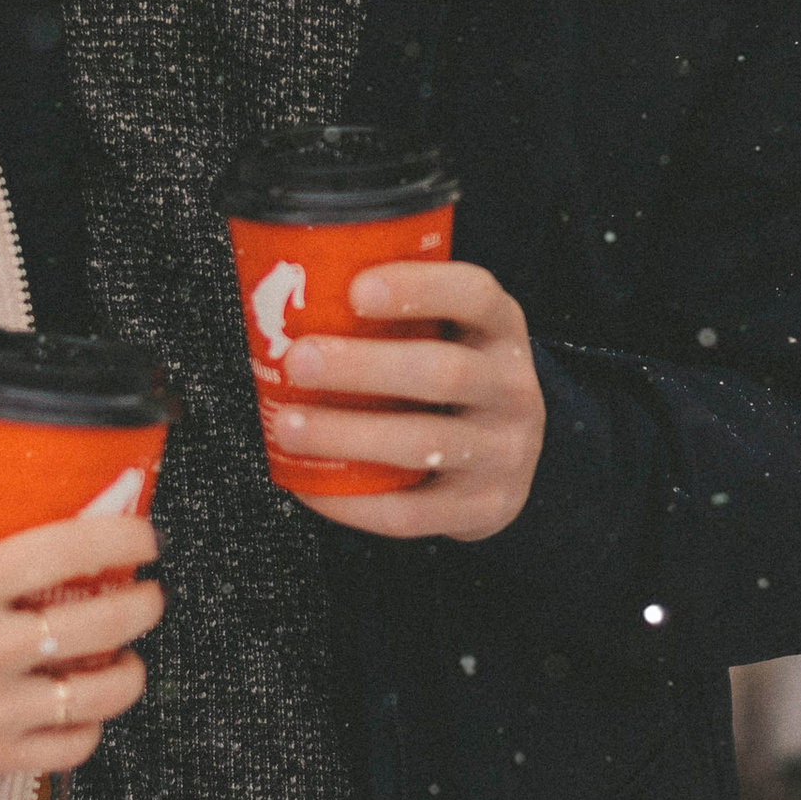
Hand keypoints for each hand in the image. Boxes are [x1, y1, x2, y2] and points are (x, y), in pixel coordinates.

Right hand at [0, 502, 161, 793]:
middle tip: (144, 593)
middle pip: (108, 619)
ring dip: (130, 669)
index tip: (143, 537)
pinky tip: (83, 708)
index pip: (68, 550)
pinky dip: (90, 726)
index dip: (125, 538)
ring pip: (104, 690)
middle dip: (145, 601)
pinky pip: (72, 746)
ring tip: (125, 656)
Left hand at [277, 259, 546, 540]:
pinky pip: (412, 511)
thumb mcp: (449, 333)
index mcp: (500, 328)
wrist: (509, 456)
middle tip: (298, 361)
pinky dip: (353, 501)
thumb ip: (397, 316)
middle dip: (364, 367)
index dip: (418, 288)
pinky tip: (308, 483)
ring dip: (348, 435)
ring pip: (425, 444)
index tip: (356, 290)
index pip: (473, 295)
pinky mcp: (484, 507)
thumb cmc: (452, 379)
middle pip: (445, 373)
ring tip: (287, 426)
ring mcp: (504, 452)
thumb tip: (289, 299)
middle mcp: (513, 388)